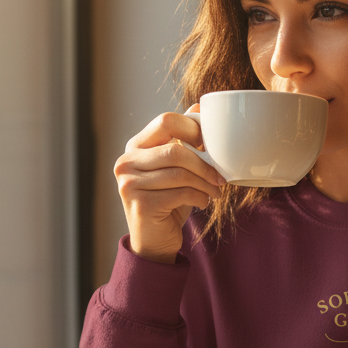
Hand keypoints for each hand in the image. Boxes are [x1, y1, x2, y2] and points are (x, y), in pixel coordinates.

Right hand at [114, 110, 224, 262]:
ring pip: (180, 173)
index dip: (193, 129)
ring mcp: (129, 183)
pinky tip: (203, 202)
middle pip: (175, 150)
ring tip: (215, 192)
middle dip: (205, 163)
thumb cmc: (168, 200)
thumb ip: (183, 139)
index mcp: (135, 146)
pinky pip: (180, 193)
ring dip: (206, 183)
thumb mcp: (176, 168)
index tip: (210, 145)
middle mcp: (126, 162)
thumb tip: (198, 107)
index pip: (166, 120)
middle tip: (220, 177)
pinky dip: (199, 197)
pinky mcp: (140, 204)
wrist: (154, 240)